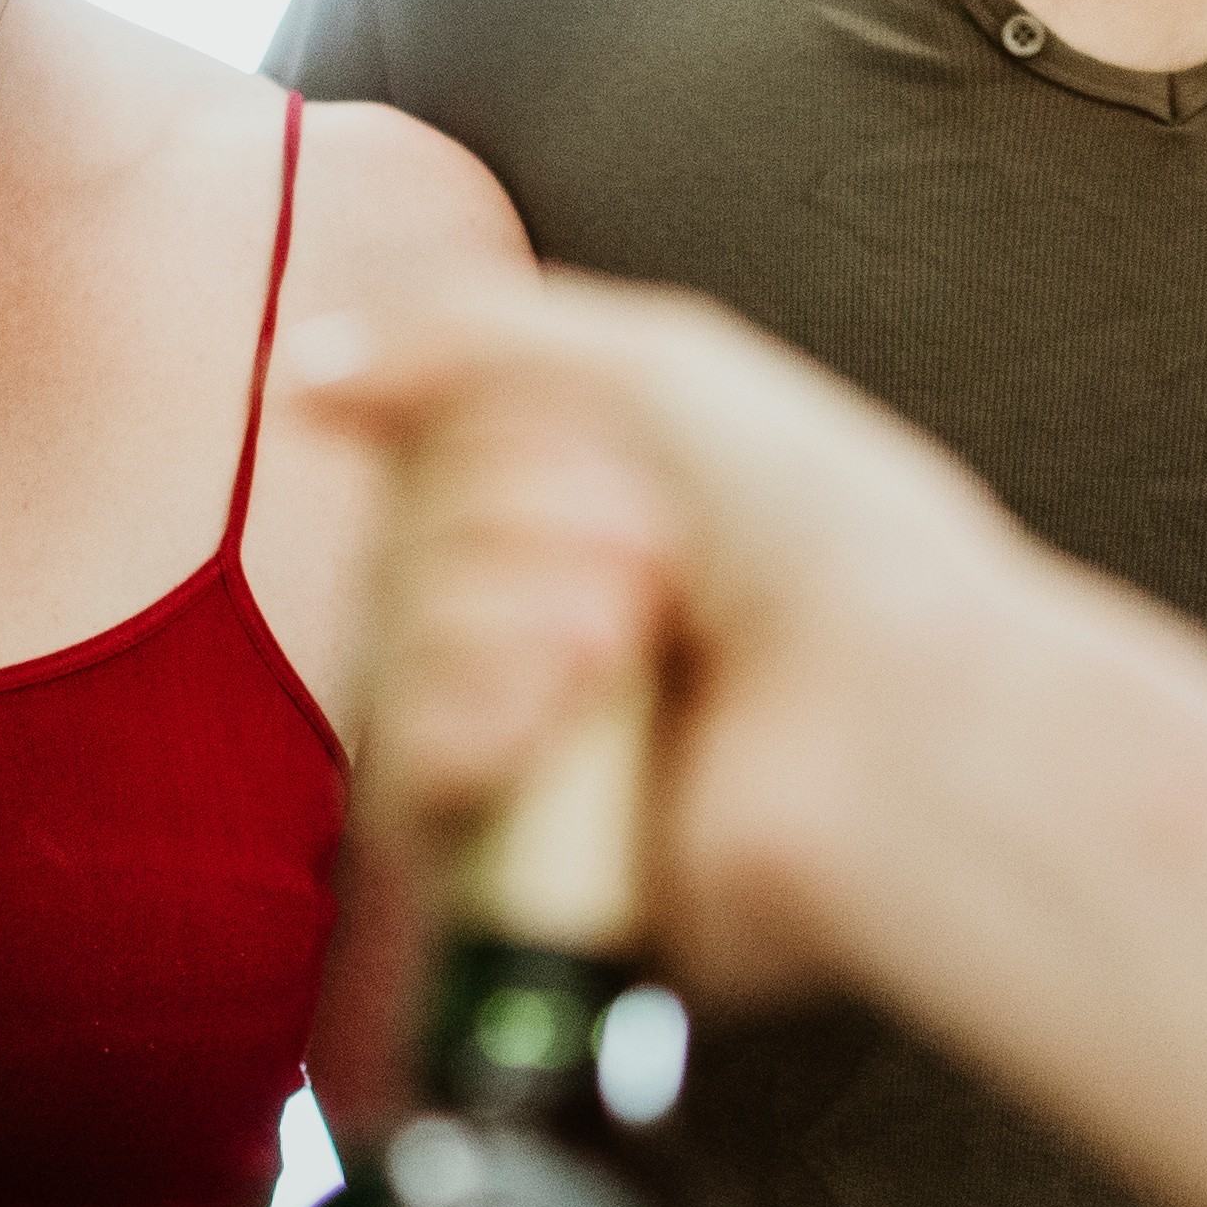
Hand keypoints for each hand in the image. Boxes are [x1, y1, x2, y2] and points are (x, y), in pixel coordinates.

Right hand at [305, 272, 1042, 1012]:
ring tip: (628, 645)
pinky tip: (567, 718)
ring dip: (507, 621)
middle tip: (650, 562)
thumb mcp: (656, 365)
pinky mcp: (518, 868)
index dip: (498, 446)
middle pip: (401, 551)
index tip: (611, 457)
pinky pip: (401, 777)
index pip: (431, 468)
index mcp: (591, 528)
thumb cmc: (831, 545)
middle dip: (516, 526)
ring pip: (392, 652)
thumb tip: (306, 368)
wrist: (901, 721)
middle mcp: (555, 641)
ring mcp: (536, 757)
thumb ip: (467, 337)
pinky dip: (480, 722)